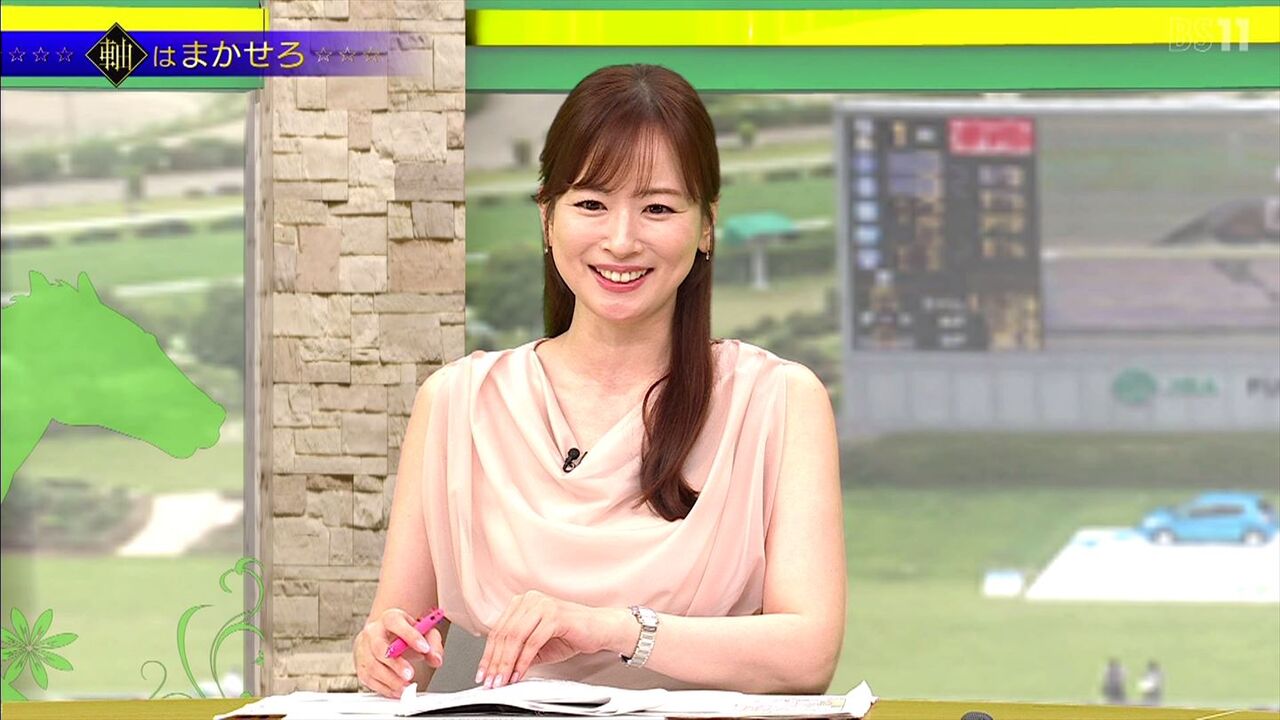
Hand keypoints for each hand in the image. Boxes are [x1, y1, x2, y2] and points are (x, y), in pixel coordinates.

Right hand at [353, 608, 444, 697]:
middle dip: (395, 663)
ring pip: (373, 666)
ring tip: (406, 687)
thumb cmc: (405, 634)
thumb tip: (436, 659)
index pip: (396, 623)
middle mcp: (373, 632)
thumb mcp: (423, 632)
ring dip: (390, 679)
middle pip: (379, 647)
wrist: (384, 637)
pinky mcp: (361, 665)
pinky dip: (384, 687)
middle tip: (410, 674)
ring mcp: (364, 649)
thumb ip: (433, 643)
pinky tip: (397, 691)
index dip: (410, 636)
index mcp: (390, 619)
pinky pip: (369, 678)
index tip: (424, 648)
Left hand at [476, 590, 625, 688]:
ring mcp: (542, 605)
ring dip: (506, 663)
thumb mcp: (538, 645)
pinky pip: (532, 641)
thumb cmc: (572, 634)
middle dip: (494, 662)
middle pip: (504, 634)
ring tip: (502, 680)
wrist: (600, 629)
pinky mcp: (554, 615)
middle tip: (491, 681)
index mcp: (523, 603)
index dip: (488, 654)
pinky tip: (519, 673)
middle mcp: (530, 600)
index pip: (498, 630)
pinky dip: (523, 661)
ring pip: (515, 637)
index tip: (483, 673)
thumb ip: (519, 653)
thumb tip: (499, 670)